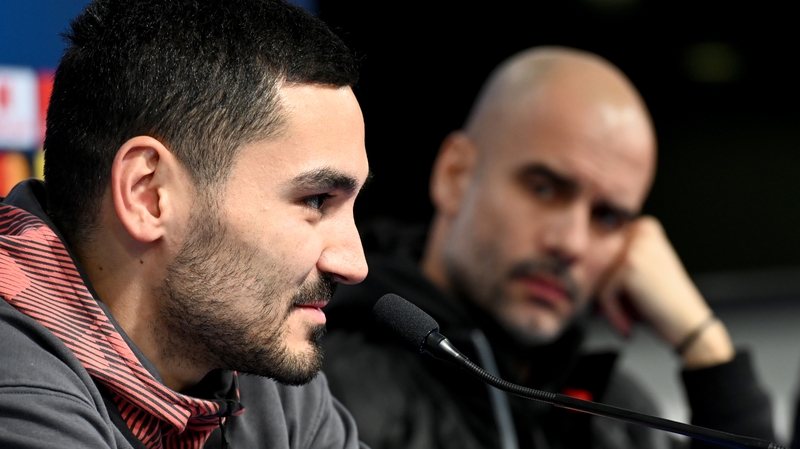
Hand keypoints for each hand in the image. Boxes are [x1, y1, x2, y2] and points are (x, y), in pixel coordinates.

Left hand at [597, 216, 733, 368]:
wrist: (690, 326)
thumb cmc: (662, 304)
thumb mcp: (638, 273)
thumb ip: (612, 261)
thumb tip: (574, 260)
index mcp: (644, 227)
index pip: (603, 253)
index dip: (608, 283)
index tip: (621, 303)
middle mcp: (641, 230)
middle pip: (598, 266)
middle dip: (606, 295)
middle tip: (621, 315)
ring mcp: (635, 246)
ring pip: (599, 280)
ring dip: (609, 306)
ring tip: (627, 320)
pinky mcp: (629, 264)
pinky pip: (603, 292)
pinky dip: (613, 314)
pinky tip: (629, 325)